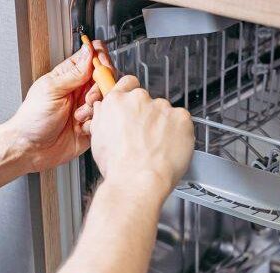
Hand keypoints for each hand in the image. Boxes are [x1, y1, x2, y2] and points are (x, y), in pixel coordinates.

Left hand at [7, 41, 113, 172]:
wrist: (32, 149)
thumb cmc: (33, 119)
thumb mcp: (51, 89)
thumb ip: (74, 72)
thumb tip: (89, 51)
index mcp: (70, 75)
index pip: (94, 56)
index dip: (101, 60)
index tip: (100, 70)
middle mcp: (81, 90)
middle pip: (106, 78)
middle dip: (99, 89)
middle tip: (87, 99)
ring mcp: (88, 108)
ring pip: (108, 100)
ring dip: (95, 108)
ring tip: (79, 116)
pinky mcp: (92, 125)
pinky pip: (105, 119)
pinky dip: (95, 123)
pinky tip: (81, 128)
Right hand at [90, 76, 194, 198]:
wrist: (138, 181)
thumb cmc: (119, 167)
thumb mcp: (98, 140)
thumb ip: (104, 118)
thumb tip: (105, 110)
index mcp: (116, 102)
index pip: (128, 83)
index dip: (132, 94)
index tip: (135, 105)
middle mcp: (139, 100)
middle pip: (148, 102)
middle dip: (148, 116)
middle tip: (145, 138)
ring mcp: (162, 107)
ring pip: (165, 113)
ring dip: (164, 125)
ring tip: (157, 148)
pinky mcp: (181, 117)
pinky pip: (182, 122)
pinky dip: (179, 132)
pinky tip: (170, 148)